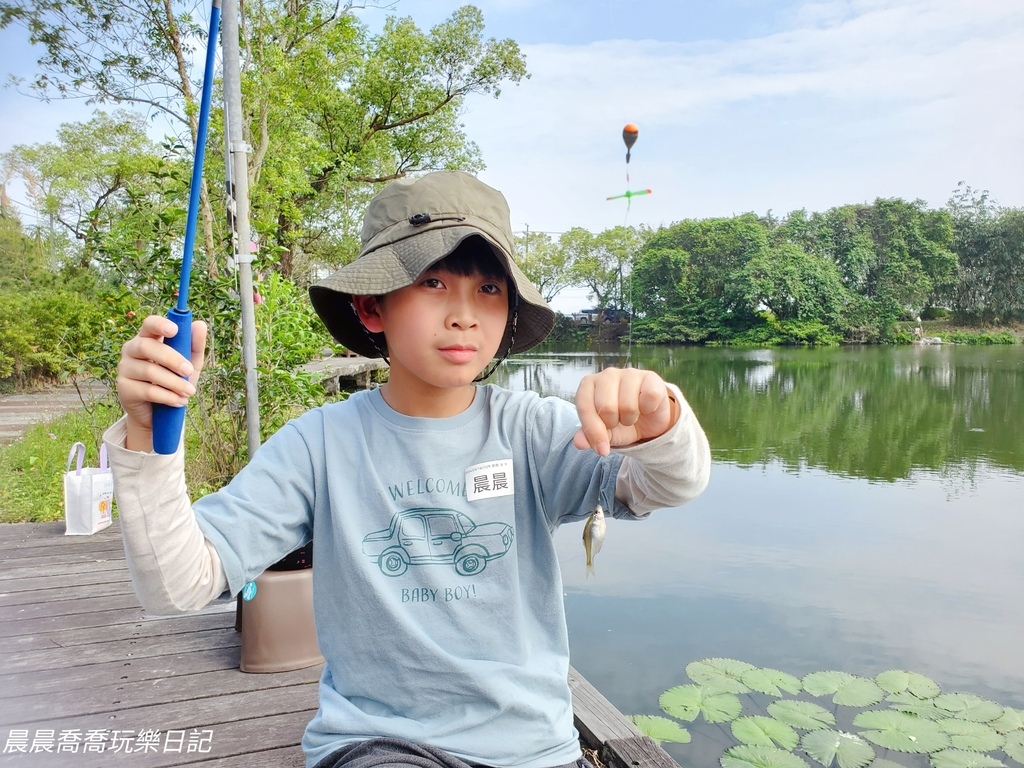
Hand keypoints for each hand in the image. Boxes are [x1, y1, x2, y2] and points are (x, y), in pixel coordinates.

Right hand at [116, 315, 207, 450]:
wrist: (158, 412)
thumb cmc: (174, 380)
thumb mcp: (190, 363)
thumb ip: (194, 345)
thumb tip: (200, 324)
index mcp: (147, 338)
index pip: (149, 324)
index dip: (160, 324)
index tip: (174, 330)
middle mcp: (131, 350)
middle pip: (147, 347)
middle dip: (172, 359)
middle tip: (189, 371)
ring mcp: (124, 368)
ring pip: (149, 371)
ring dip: (174, 383)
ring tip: (190, 392)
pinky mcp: (124, 388)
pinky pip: (147, 390)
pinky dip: (168, 396)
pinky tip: (180, 401)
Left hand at [573, 367, 677, 455]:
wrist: (648, 420)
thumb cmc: (620, 422)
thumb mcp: (603, 433)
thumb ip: (588, 436)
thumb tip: (579, 442)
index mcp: (589, 385)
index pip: (585, 407)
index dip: (593, 432)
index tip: (602, 449)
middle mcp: (607, 375)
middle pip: (606, 407)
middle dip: (613, 423)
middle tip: (618, 422)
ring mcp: (630, 373)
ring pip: (628, 405)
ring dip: (631, 419)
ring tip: (631, 415)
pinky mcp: (650, 377)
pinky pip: (649, 396)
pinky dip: (648, 409)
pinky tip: (646, 408)